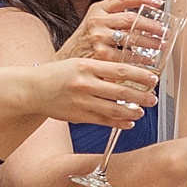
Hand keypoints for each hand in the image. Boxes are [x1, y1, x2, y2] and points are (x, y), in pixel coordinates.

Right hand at [32, 57, 157, 128]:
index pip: (120, 70)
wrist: (33, 88)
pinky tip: (128, 123)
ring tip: (141, 112)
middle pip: (120, 91)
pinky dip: (119, 123)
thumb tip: (128, 73)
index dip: (140, 76)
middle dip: (141, 97)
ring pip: (114, 109)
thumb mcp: (78, 63)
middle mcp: (85, 84)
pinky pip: (103, 121)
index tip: (153, 79)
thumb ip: (100, 68)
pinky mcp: (78, 116)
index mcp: (87, 66)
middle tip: (153, 99)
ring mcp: (81, 101)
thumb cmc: (57, 74)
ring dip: (132, 112)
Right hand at [55, 0, 168, 61]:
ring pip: (131, 38)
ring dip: (150, 43)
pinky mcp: (100, 56)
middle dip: (152, 25)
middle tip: (163, 31)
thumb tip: (141, 18)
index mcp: (97, 10)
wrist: (63, 62)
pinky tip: (148, 62)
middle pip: (131, 19)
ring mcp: (98, 38)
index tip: (158, 2)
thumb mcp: (93, 23)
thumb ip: (111, 18)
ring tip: (160, 46)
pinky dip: (140, 60)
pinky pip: (126, 56)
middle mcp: (97, 21)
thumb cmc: (82, 44)